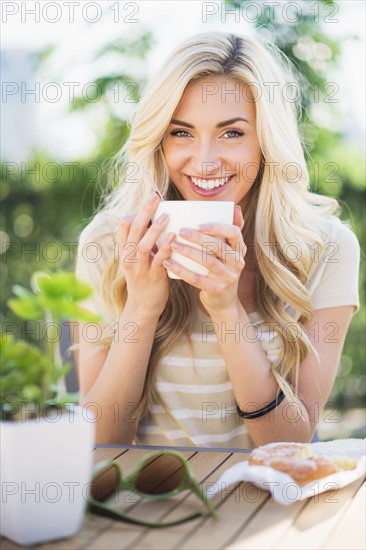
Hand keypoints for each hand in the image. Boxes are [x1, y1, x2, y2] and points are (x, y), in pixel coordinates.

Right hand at [118, 192, 174, 317]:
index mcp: (125, 251)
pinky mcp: (153, 277)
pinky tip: (174, 237)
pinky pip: (158, 260)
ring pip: (143, 245)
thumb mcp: (138, 259)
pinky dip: (165, 247)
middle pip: (133, 230)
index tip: (150, 199)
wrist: (143, 307)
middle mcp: (129, 258)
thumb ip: (143, 242)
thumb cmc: (144, 279)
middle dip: (144, 212)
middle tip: (155, 197)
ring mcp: (139, 268)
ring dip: (154, 229)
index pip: (123, 226)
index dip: (136, 210)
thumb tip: (157, 220)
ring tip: (166, 215)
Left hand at [162, 205, 245, 313]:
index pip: (235, 232)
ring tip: (173, 245)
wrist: (223, 300)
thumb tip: (234, 207)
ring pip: (208, 262)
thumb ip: (229, 230)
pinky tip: (168, 262)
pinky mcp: (217, 290)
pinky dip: (182, 270)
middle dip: (199, 238)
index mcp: (240, 248)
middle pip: (219, 246)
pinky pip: (198, 279)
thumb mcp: (229, 250)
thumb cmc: (220, 267)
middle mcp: (238, 262)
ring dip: (189, 252)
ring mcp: (228, 277)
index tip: (200, 224)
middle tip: (180, 231)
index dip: (218, 227)